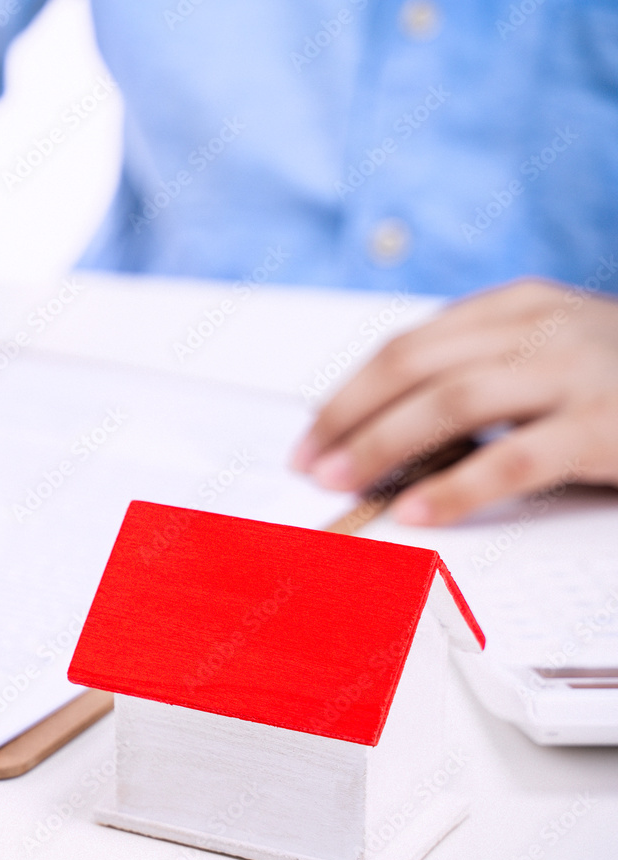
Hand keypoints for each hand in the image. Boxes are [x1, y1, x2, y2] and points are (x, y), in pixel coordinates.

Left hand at [292, 278, 617, 524]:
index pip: (405, 348)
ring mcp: (574, 372)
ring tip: (343, 483)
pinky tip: (417, 512)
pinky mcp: (606, 425)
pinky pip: (513, 459)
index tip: (312, 435)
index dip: (348, 394)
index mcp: (517, 307)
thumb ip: (482, 371)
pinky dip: (456, 488)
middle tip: (311, 464)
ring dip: (382, 446)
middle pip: (412, 368)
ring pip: (450, 404)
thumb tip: (392, 425)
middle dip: (348, 419)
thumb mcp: (550, 351)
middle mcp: (539, 328)